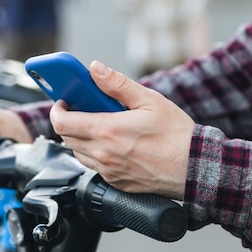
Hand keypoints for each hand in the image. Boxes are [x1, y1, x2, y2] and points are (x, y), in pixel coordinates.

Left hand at [49, 61, 194, 199]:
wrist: (194, 168)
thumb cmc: (176, 135)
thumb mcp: (149, 100)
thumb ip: (117, 84)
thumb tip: (95, 69)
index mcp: (108, 131)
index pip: (62, 122)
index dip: (57, 110)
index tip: (64, 101)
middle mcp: (103, 154)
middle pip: (67, 138)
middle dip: (69, 121)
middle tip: (83, 109)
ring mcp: (108, 171)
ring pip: (78, 153)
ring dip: (80, 138)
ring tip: (99, 125)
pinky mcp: (115, 182)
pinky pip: (93, 166)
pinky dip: (94, 153)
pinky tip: (112, 143)